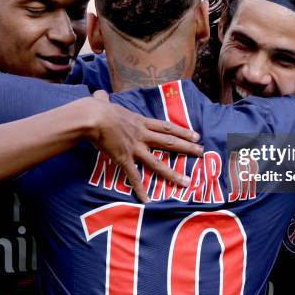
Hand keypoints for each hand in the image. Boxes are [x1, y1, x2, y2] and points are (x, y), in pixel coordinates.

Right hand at [86, 91, 201, 202]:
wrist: (93, 118)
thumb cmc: (97, 108)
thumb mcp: (104, 102)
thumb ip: (104, 99)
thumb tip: (99, 95)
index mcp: (139, 121)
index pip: (166, 127)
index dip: (182, 131)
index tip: (196, 135)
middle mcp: (142, 135)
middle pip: (169, 142)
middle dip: (187, 148)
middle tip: (201, 152)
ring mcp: (134, 148)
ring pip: (157, 162)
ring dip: (172, 173)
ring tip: (186, 182)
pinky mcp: (124, 159)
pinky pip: (134, 176)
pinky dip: (140, 188)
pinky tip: (147, 199)